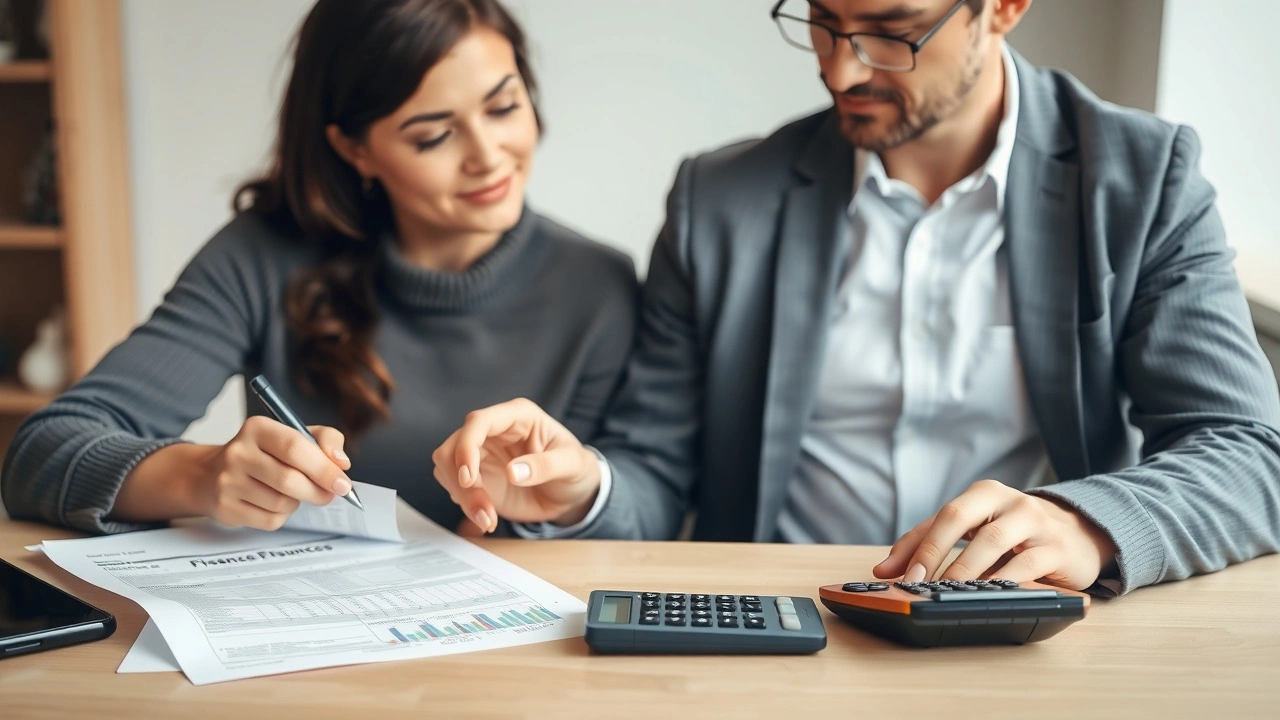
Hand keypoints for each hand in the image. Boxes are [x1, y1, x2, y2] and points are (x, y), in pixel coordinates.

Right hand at [196, 416, 351, 530]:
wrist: (214, 474)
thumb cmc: (265, 454)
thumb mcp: (295, 435)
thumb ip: (326, 440)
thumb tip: (341, 462)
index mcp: (257, 428)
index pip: (295, 448)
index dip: (324, 468)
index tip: (343, 483)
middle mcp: (238, 452)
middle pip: (289, 479)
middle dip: (318, 491)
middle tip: (330, 493)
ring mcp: (228, 481)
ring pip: (281, 503)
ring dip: (298, 502)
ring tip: (292, 493)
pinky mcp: (225, 508)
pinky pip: (270, 520)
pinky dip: (282, 516)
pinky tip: (274, 503)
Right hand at [432, 399, 600, 533]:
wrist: (572, 494)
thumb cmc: (575, 469)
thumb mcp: (572, 464)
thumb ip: (545, 465)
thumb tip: (513, 472)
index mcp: (518, 417)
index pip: (478, 422)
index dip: (467, 446)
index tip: (468, 478)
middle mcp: (494, 432)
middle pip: (453, 446)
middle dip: (460, 479)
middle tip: (482, 508)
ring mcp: (482, 455)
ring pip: (448, 468)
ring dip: (462, 497)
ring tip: (488, 518)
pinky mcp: (477, 478)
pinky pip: (456, 488)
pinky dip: (466, 507)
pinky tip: (488, 519)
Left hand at [872, 479, 1117, 590]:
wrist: (1081, 535)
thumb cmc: (1016, 533)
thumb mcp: (975, 531)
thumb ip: (929, 545)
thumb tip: (883, 570)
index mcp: (983, 494)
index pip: (941, 517)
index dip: (916, 546)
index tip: (895, 574)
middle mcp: (1008, 501)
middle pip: (960, 518)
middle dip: (934, 553)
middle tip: (916, 583)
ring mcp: (1035, 521)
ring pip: (992, 541)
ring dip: (965, 570)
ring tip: (946, 592)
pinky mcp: (1057, 548)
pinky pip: (1027, 563)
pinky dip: (1004, 580)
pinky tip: (988, 595)